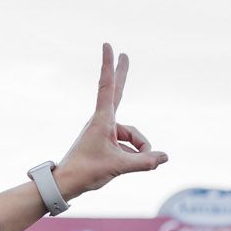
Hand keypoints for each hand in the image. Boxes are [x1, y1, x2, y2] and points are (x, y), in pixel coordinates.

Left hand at [56, 44, 167, 197]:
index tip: (108, 46)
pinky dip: (133, 157)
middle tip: (124, 54)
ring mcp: (105, 132)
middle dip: (122, 75)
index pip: (107, 86)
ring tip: (135, 164)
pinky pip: (128, 147)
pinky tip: (130, 167)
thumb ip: (144, 162)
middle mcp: (103, 121)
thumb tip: (164, 157)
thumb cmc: (86, 172)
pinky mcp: (106, 143)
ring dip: (139, 151)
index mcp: (102, 119)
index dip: (109, 65)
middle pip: (117, 93)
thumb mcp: (118, 166)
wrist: (65, 184)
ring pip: (132, 136)